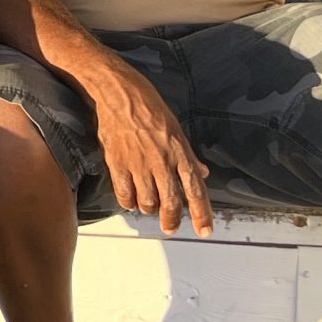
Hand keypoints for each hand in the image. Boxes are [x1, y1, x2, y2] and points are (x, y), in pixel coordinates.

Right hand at [84, 58, 211, 235]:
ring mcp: (138, 164)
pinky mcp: (117, 163)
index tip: (204, 230)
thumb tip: (201, 173)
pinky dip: (129, 203)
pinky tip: (131, 200)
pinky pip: (125, 195)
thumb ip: (188, 154)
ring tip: (150, 206)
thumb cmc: (147, 104)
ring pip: (148, 202)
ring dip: (151, 209)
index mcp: (180, 151)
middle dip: (172, 220)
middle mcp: (161, 161)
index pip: (195, 189)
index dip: (201, 213)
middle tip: (171, 227)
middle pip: (171, 202)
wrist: (117, 91)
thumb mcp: (176, 127)